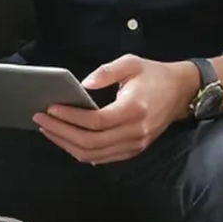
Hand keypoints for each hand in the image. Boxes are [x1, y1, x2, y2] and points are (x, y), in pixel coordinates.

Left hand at [33, 55, 198, 164]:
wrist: (181, 91)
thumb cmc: (154, 75)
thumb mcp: (131, 63)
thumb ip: (106, 72)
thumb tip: (82, 85)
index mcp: (134, 109)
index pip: (96, 121)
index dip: (70, 117)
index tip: (50, 108)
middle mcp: (135, 132)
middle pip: (91, 143)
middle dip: (61, 133)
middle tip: (41, 119)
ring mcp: (135, 145)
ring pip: (94, 155)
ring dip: (67, 144)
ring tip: (48, 129)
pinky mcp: (133, 150)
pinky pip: (102, 158)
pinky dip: (81, 151)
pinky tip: (66, 139)